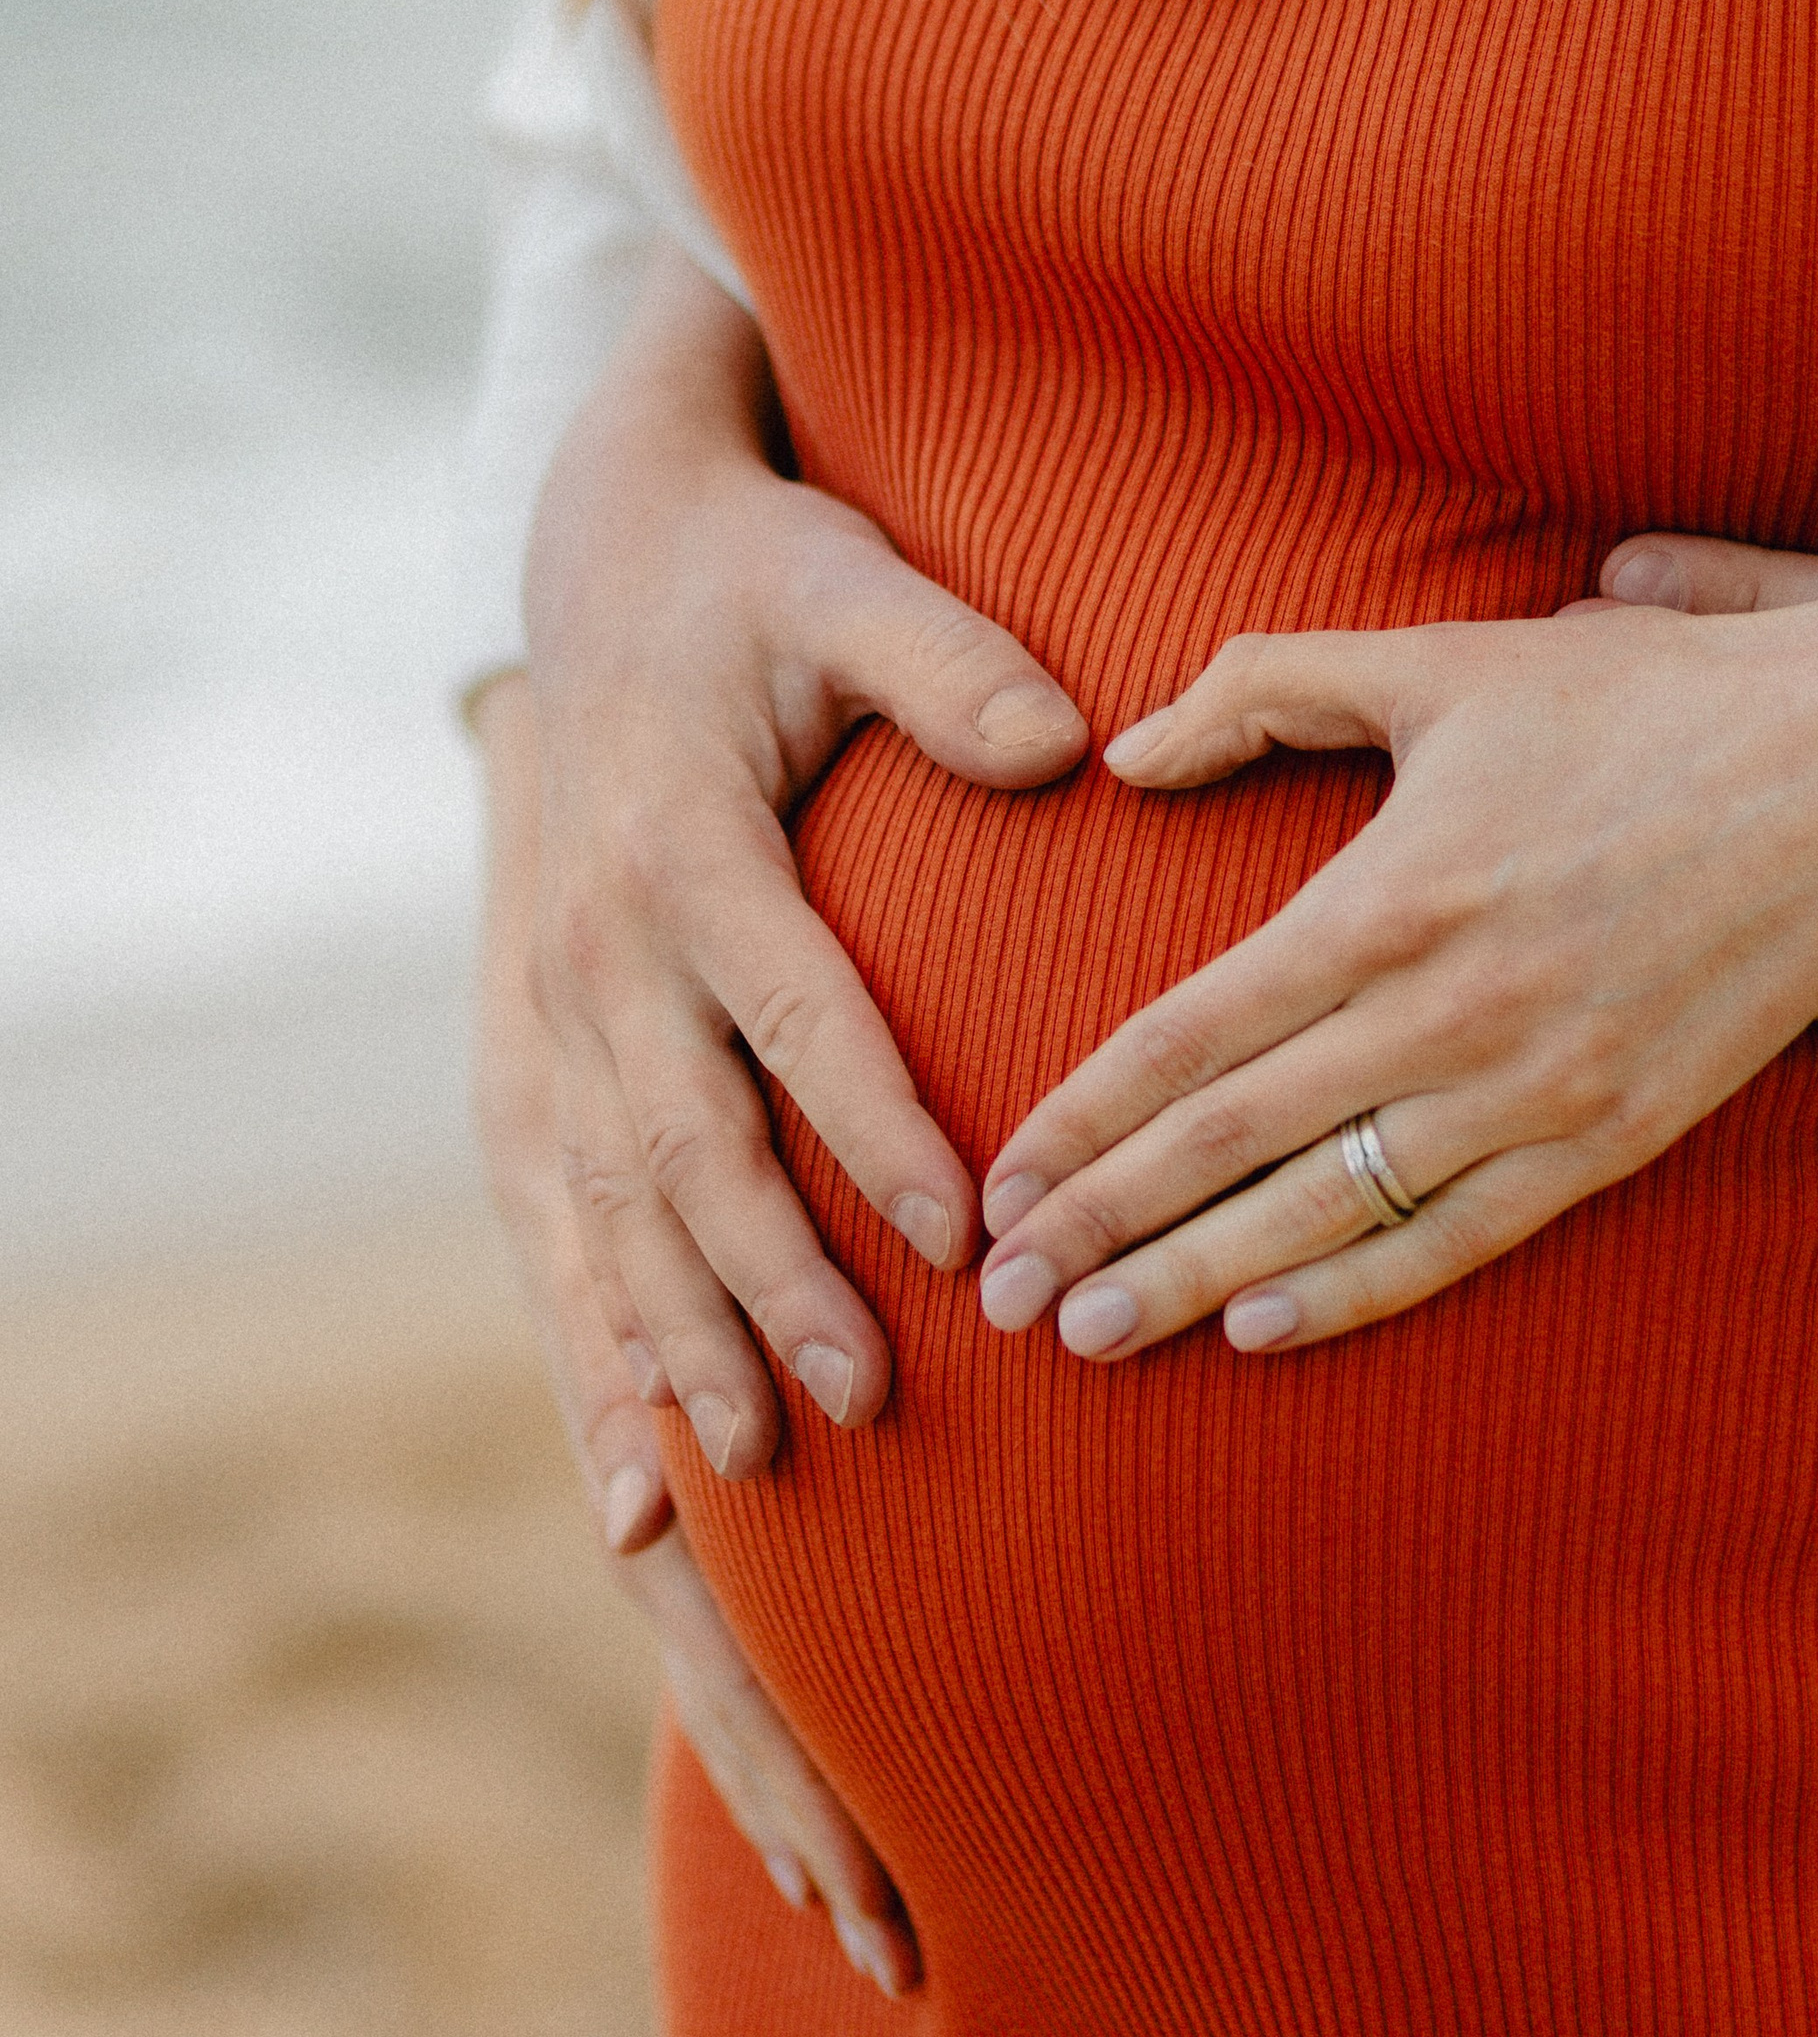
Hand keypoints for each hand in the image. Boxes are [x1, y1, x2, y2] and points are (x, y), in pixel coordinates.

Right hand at [523, 243, 1086, 1476]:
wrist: (595, 561)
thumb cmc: (756, 579)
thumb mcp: (848, 582)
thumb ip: (948, 661)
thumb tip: (1065, 742)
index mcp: (678, 848)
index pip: (792, 1013)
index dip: (876, 1130)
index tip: (969, 1233)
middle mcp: (595, 950)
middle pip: (686, 1148)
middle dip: (772, 1284)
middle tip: (870, 1399)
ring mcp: (547, 1016)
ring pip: (609, 1214)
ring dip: (678, 1343)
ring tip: (759, 1461)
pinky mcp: (534, 1056)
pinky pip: (560, 1228)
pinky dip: (596, 1350)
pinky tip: (637, 1475)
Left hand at [970, 594, 1817, 1360]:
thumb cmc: (1638, 703)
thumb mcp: (1437, 662)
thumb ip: (1262, 690)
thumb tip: (1126, 756)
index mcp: (1386, 897)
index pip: (1186, 1039)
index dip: (1079, 1122)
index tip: (1000, 1184)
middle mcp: (1445, 1011)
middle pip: (1230, 1144)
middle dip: (1103, 1228)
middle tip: (1001, 1298)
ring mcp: (1533, 1088)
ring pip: (1328, 1211)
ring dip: (1198, 1282)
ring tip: (1094, 1337)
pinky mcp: (1611, 1134)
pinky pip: (1458, 1239)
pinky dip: (1354, 1292)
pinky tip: (1265, 1331)